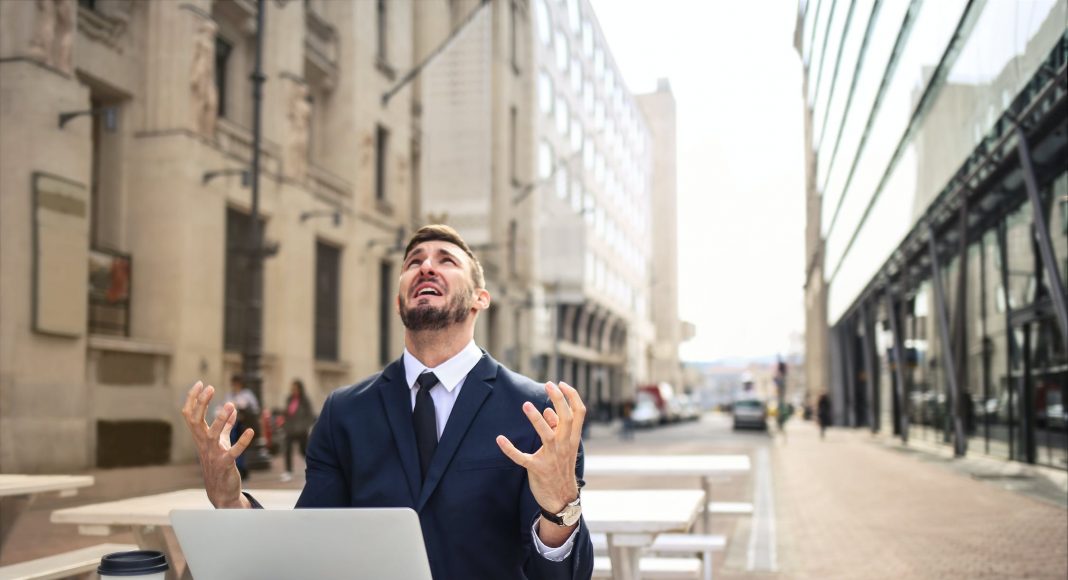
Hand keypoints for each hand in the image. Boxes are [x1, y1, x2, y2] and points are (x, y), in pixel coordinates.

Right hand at [180, 381, 252, 508]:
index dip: (193, 399)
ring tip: (229, 405)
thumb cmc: (220, 464)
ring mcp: (213, 455)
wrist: (221, 492)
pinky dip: (242, 442)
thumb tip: (232, 409)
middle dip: (201, 404)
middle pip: (196, 421)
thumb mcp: (221, 442)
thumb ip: (226, 426)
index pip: (190, 415)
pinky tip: (250, 431)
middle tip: (210, 387)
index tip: (199, 383)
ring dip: (220, 420)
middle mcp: (203, 445)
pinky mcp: (225, 465)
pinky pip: (233, 452)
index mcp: (200, 437)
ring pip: (212, 435)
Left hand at [497, 382, 585, 514]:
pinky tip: (500, 439)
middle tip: (548, 384)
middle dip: (558, 399)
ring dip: (536, 419)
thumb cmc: (561, 468)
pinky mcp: (537, 469)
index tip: (562, 384)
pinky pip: (522, 457)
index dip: (572, 396)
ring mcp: (551, 458)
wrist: (561, 498)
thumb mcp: (565, 448)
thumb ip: (557, 429)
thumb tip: (548, 411)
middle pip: (566, 418)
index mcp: (572, 439)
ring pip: (546, 435)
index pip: (579, 413)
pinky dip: (510, 449)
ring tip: (526, 405)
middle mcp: (564, 446)